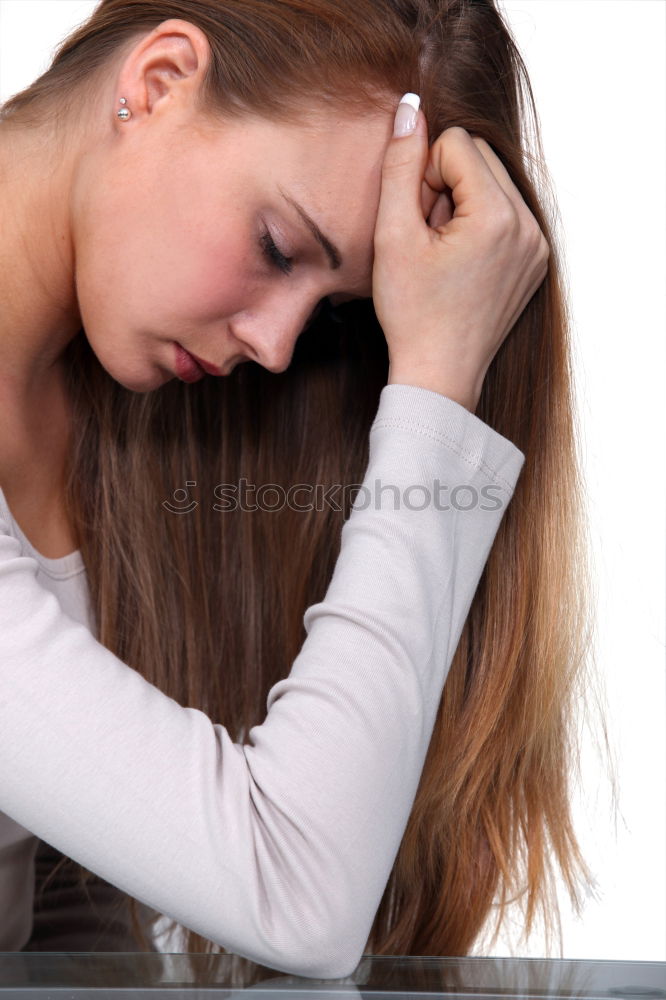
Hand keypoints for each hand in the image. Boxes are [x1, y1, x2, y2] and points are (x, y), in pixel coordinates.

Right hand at [372, 113, 549, 409]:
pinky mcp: (535, 261)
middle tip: (428, 238)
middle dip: (445, 187)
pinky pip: (505, 214)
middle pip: (478, 159)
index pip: (456, 143)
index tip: (417, 224)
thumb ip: (400, 164)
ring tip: (443, 254)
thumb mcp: (393, 235)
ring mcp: (537, 246)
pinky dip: (478, 227)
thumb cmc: (412, 313)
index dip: (423, 177)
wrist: (438, 374)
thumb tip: (408, 107)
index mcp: (499, 216)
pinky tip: (459, 264)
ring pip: (491, 184)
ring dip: (461, 206)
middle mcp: (529, 226)